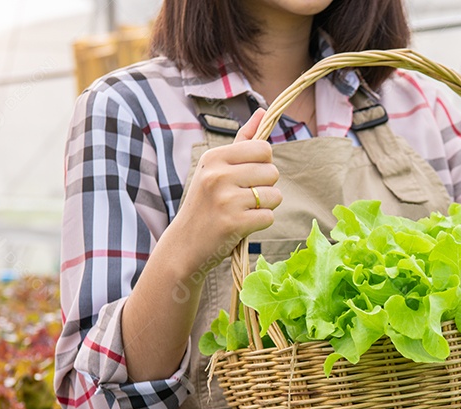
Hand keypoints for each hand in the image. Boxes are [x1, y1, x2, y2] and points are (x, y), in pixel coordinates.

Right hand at [168, 108, 281, 277]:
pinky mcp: (234, 223)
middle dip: (266, 186)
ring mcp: (226, 199)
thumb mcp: (216, 167)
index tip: (248, 176)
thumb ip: (242, 141)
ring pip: (275, 196)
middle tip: (245, 197)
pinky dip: (261, 223)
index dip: (263, 164)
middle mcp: (218, 175)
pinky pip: (269, 217)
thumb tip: (263, 112)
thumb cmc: (206, 202)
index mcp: (215, 157)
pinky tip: (242, 225)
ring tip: (243, 210)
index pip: (263, 149)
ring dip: (266, 206)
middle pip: (273, 172)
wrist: (185, 243)